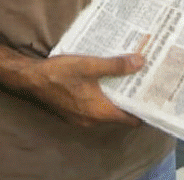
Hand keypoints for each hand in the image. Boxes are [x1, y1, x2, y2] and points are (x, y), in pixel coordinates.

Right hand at [22, 53, 144, 126]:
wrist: (30, 79)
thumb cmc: (60, 74)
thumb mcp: (90, 66)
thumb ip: (116, 66)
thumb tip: (141, 63)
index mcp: (100, 112)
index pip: (130, 120)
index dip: (142, 109)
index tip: (152, 95)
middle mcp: (92, 120)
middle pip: (118, 114)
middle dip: (130, 99)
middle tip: (142, 81)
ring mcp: (80, 118)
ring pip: (105, 110)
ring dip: (114, 96)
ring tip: (126, 77)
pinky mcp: (71, 112)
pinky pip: (93, 107)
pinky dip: (101, 96)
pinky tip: (103, 80)